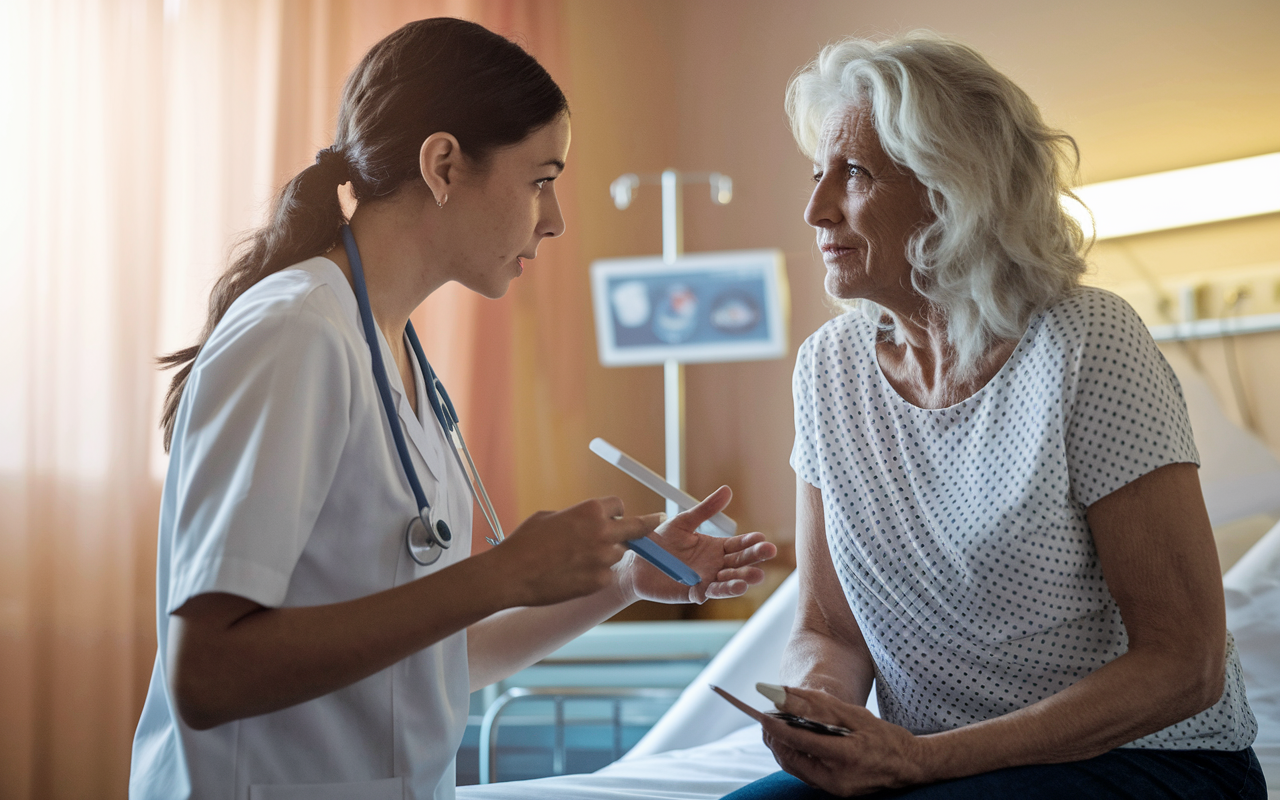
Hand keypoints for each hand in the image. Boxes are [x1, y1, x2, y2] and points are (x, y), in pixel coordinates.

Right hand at [490, 497, 661, 607]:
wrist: (511, 574)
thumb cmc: (525, 542)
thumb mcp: (550, 517)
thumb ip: (576, 517)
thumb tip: (586, 521)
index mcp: (591, 510)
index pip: (619, 506)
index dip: (615, 512)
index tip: (617, 516)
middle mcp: (603, 532)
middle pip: (638, 527)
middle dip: (648, 524)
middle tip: (659, 520)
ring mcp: (603, 559)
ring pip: (617, 554)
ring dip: (606, 555)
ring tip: (576, 560)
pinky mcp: (599, 582)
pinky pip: (605, 575)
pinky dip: (595, 574)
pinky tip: (571, 575)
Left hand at [616, 486, 777, 603]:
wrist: (637, 563)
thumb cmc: (660, 542)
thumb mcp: (683, 522)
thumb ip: (705, 509)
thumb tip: (727, 490)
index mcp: (715, 546)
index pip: (739, 544)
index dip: (751, 541)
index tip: (762, 538)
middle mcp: (715, 564)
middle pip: (740, 561)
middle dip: (755, 557)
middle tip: (769, 552)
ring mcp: (708, 579)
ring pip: (731, 579)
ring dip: (745, 577)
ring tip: (758, 575)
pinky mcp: (696, 592)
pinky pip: (714, 591)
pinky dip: (726, 589)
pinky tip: (738, 586)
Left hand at [760, 686, 925, 795]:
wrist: (909, 766)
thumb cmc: (884, 736)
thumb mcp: (854, 714)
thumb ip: (818, 705)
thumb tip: (785, 694)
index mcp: (845, 756)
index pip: (800, 741)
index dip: (777, 727)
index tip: (761, 714)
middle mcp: (836, 778)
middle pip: (790, 759)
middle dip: (774, 738)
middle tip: (765, 718)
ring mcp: (834, 788)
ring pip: (794, 768)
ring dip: (781, 748)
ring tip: (776, 727)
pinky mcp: (833, 791)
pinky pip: (804, 774)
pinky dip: (795, 756)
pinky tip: (793, 741)